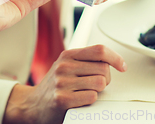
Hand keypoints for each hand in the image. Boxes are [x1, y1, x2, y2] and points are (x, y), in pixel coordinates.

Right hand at [3, 45, 125, 123]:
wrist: (32, 105)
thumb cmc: (54, 86)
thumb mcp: (65, 66)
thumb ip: (84, 60)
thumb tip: (111, 60)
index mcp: (68, 55)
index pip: (99, 50)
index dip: (115, 58)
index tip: (122, 66)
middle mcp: (64, 66)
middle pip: (103, 68)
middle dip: (105, 78)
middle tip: (95, 84)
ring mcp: (63, 82)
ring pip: (100, 83)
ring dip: (98, 90)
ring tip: (86, 92)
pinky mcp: (63, 99)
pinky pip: (92, 97)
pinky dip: (90, 100)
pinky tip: (80, 100)